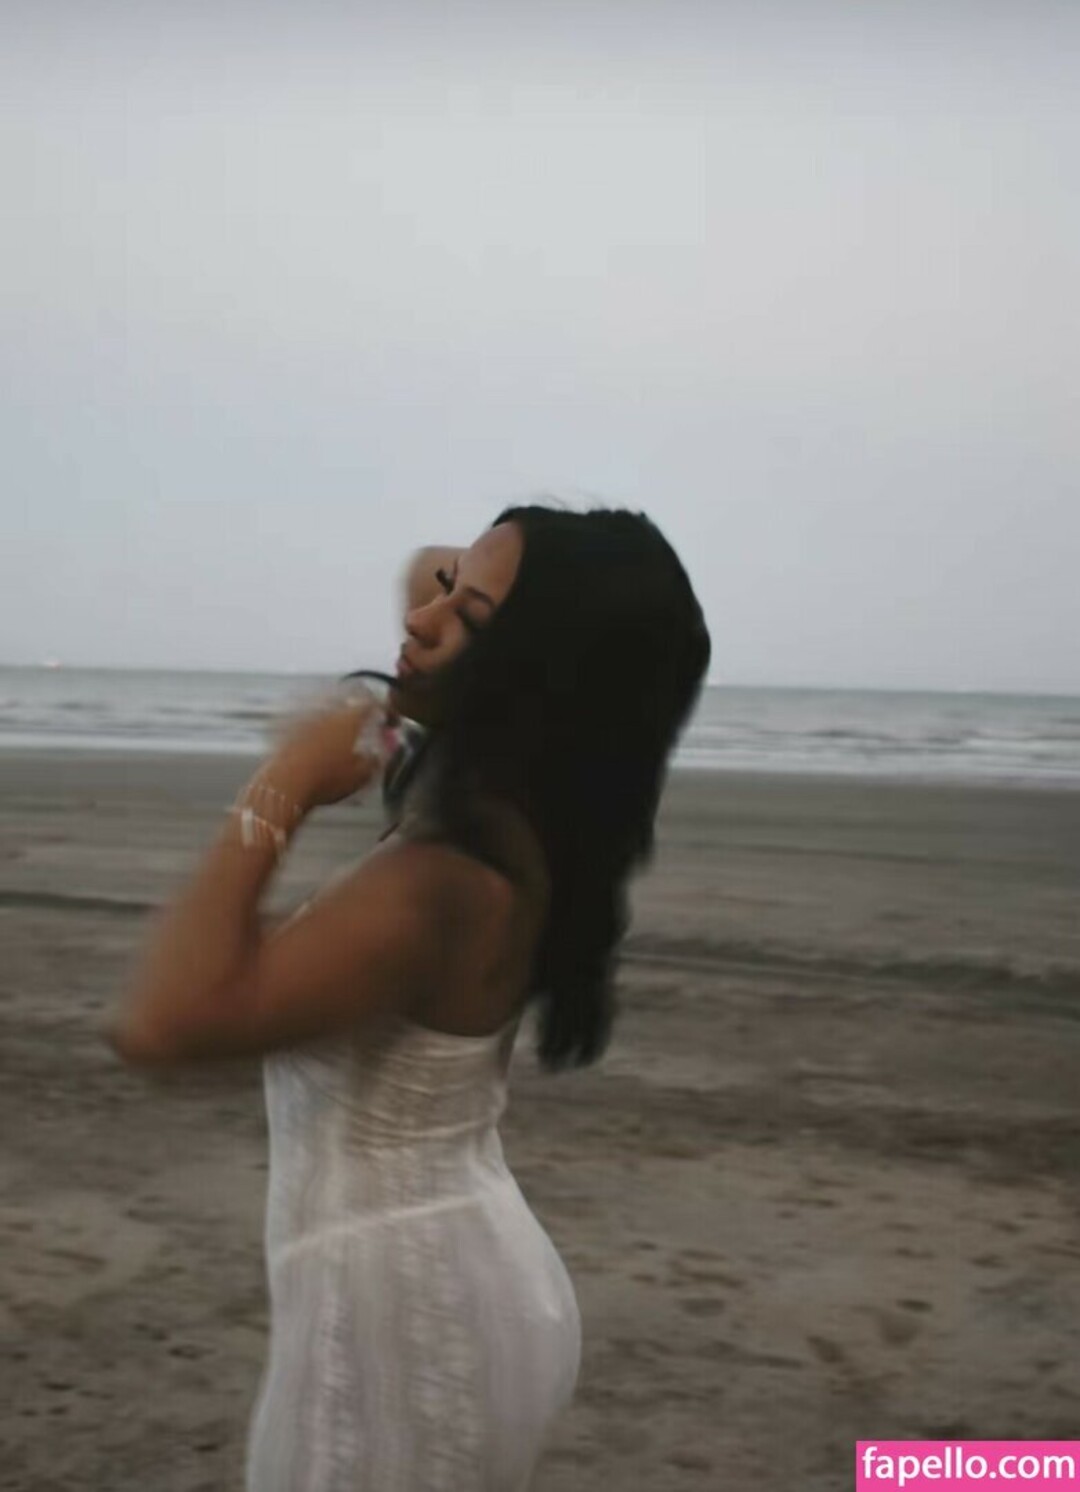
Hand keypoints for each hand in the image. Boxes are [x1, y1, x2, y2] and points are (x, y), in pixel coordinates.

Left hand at [264, 690, 401, 810]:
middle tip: (366, 717)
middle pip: (349, 697)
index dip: (385, 709)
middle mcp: (327, 709)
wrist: (284, 784)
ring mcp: (305, 714)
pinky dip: (314, 716)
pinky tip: (314, 726)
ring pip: (325, 701)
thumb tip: (377, 756)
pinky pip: (304, 711)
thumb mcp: (359, 777)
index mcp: (350, 719)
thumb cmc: (325, 781)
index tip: (390, 719)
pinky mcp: (286, 723)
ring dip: (337, 708)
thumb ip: (373, 762)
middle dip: (360, 705)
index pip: (373, 703)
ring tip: (341, 721)